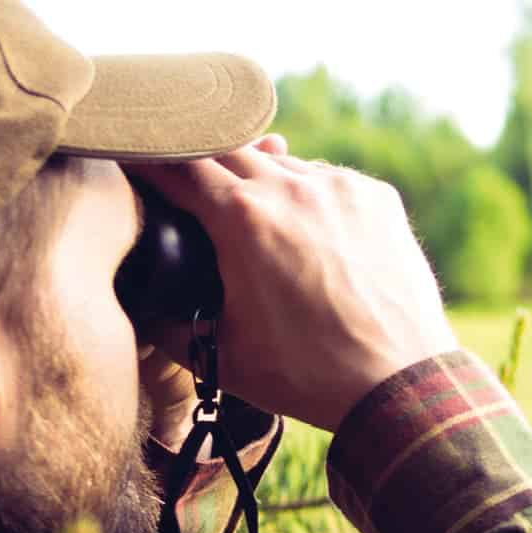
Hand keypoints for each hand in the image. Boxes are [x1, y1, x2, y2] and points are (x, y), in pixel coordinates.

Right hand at [131, 137, 460, 430]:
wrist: (398, 383)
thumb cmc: (307, 374)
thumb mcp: (222, 356)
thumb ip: (166, 326)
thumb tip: (139, 308)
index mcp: (242, 219)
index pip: (177, 167)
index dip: (148, 163)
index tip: (133, 164)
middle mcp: (291, 187)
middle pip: (225, 149)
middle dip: (199, 164)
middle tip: (185, 184)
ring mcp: (339, 187)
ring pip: (280, 162)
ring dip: (257, 180)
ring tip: (251, 217)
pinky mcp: (376, 195)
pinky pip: (325, 179)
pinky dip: (305, 194)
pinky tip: (304, 229)